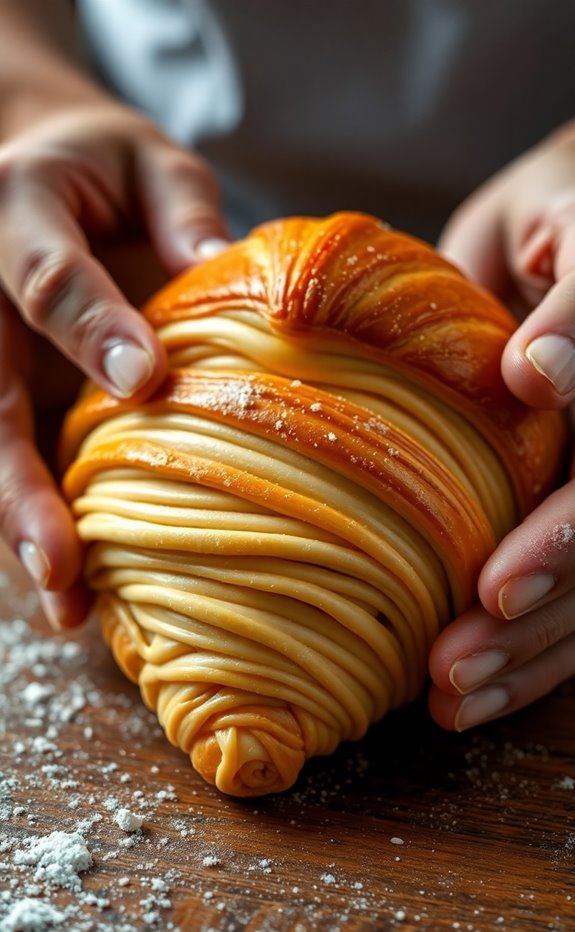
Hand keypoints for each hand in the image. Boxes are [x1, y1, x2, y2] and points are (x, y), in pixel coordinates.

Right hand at [0, 102, 228, 629]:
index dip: (90, 327)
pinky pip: (14, 459)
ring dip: (19, 528)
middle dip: (17, 485)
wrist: (34, 173)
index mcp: (15, 215)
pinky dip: (39, 524)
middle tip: (57, 562)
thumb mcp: (145, 160)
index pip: (47, 278)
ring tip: (64, 605)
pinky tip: (74, 590)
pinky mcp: (7, 397)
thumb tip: (231, 270)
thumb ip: (180, 207)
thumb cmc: (99, 170)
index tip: (145, 379)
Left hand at [428, 125, 574, 730]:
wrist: (565, 231)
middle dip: (541, 602)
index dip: (564, 534)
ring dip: (531, 654)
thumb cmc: (552, 215)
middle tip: (458, 655)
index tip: (495, 582)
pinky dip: (528, 661)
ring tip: (451, 695)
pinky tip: (468, 696)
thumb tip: (534, 375)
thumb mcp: (561, 216)